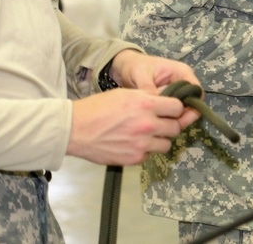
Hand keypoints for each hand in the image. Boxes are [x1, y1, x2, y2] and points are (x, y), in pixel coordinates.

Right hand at [67, 89, 190, 165]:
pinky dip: (145, 151)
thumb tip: (167, 98)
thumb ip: (149, 97)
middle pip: (176, 128)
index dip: (175, 109)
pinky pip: (149, 155)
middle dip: (170, 125)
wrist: (74, 129)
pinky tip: (133, 144)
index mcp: (147, 105)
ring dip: (160, 140)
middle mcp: (148, 125)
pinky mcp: (133, 159)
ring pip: (166, 144)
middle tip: (160, 124)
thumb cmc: (98, 107)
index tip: (170, 110)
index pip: (178, 108)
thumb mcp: (126, 94)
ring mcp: (141, 144)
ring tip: (147, 136)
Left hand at [110, 50, 201, 128]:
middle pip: (193, 102)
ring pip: (184, 108)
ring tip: (163, 129)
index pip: (196, 91)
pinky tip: (159, 125)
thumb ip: (149, 89)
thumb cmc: (135, 66)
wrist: (125, 66)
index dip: (193, 107)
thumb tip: (155, 105)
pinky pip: (174, 110)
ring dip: (176, 118)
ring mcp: (177, 90)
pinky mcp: (169, 98)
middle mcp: (183, 81)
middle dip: (184, 116)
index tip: (180, 119)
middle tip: (171, 128)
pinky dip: (169, 118)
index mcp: (181, 72)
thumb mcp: (141, 75)